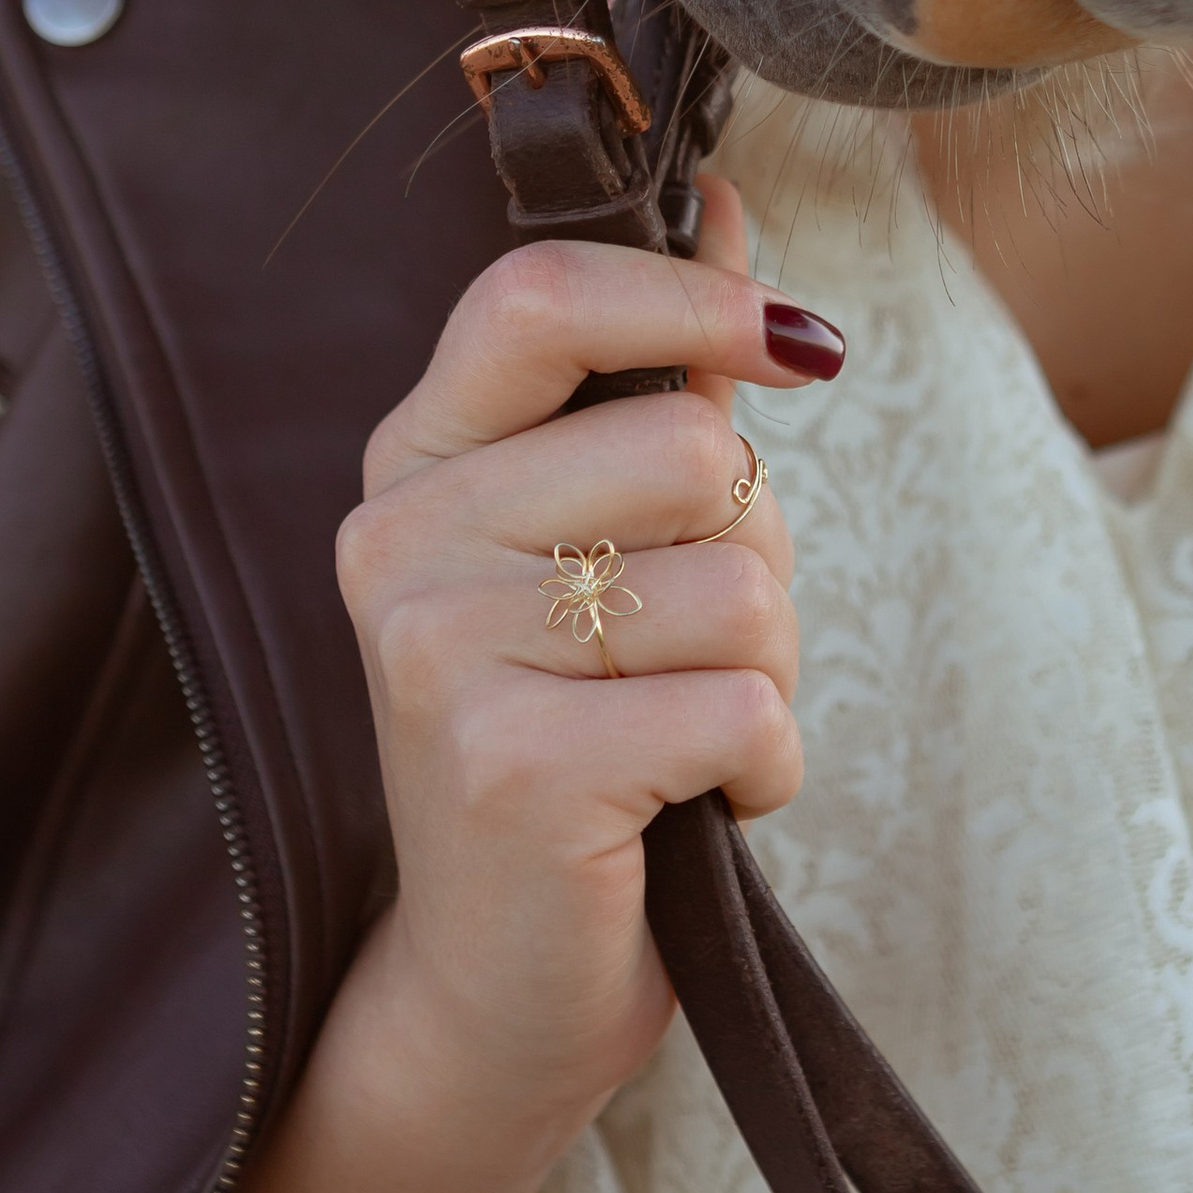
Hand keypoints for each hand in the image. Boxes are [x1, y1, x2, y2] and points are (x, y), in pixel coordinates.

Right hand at [218, 184, 841, 1192]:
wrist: (495, 990)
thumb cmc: (577, 744)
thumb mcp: (601, 541)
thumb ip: (655, 376)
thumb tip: (726, 201)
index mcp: (417, 463)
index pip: (537, 295)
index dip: (691, 295)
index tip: (793, 343)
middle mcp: (399, 543)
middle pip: (691, 445)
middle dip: (758, 551)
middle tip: (695, 648)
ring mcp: (440, 655)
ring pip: (739, 583)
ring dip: (764, 671)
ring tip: (677, 739)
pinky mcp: (509, 767)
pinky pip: (744, 707)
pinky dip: (766, 770)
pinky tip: (690, 812)